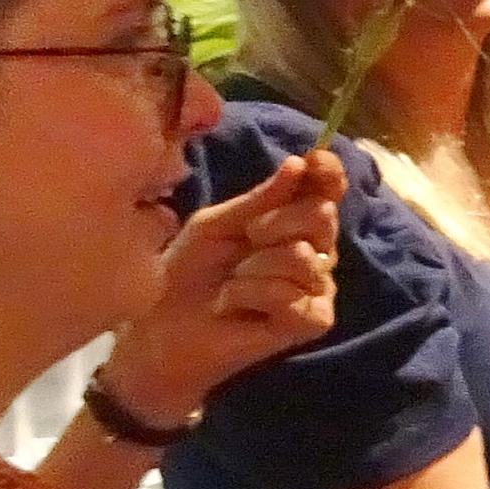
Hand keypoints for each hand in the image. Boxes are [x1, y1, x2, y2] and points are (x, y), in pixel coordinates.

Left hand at [103, 150, 345, 416]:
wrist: (161, 329)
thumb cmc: (187, 273)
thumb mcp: (218, 225)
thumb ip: (260, 199)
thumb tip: (300, 164)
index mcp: (296, 225)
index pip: (327, 192)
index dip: (328, 174)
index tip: (316, 159)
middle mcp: (317, 255)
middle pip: (322, 217)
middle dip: (276, 222)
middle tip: (247, 238)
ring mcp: (319, 290)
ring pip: (302, 257)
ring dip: (253, 268)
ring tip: (231, 284)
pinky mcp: (314, 321)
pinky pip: (290, 294)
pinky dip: (250, 295)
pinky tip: (232, 306)